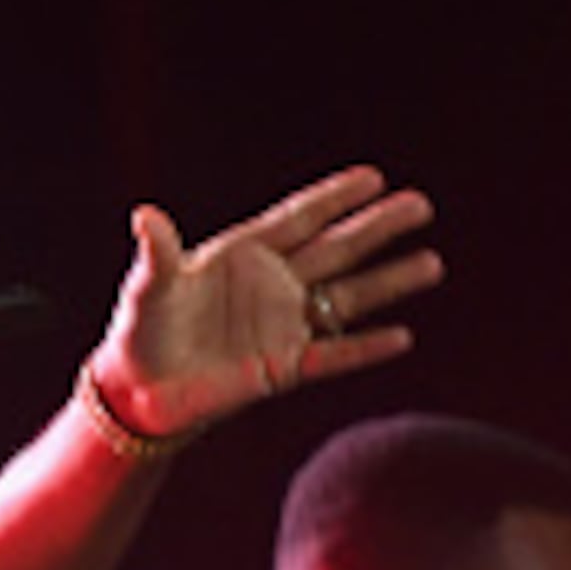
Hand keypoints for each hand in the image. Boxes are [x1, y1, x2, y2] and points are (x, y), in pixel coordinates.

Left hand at [84, 166, 438, 437]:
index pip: (298, 219)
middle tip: (420, 204)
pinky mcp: (284, 367)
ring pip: (346, 298)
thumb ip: (157, 254)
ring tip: (432, 263)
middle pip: (336, 249)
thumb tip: (144, 215)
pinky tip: (402, 337)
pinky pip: (334, 354)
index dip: (334, 198)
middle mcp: (271, 285)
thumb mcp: (146, 289)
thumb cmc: (139, 332)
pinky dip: (365, 347)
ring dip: (388, 281)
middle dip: (377, 227)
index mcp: (242, 254)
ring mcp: (282, 325)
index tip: (375, 177)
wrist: (139, 392)